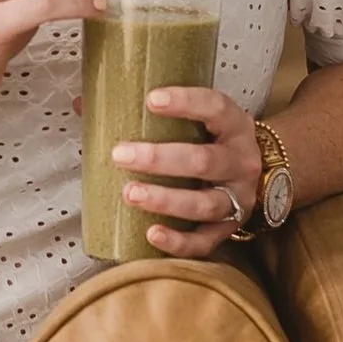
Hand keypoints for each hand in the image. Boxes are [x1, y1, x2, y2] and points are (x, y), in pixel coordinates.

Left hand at [110, 84, 262, 258]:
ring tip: (130, 194)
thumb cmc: (211, 139)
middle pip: (204, 160)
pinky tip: (152, 234)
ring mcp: (238, 198)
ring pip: (205, 203)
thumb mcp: (196, 118)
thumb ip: (148, 110)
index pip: (215, 107)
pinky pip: (204, 241)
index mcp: (233, 125)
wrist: (259, 174)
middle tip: (120, 155)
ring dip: (165, 200)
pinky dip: (178, 241)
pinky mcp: (228, 229)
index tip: (151, 100)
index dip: (186, 102)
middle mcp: (240, 161)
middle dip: (160, 159)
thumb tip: (83, 104)